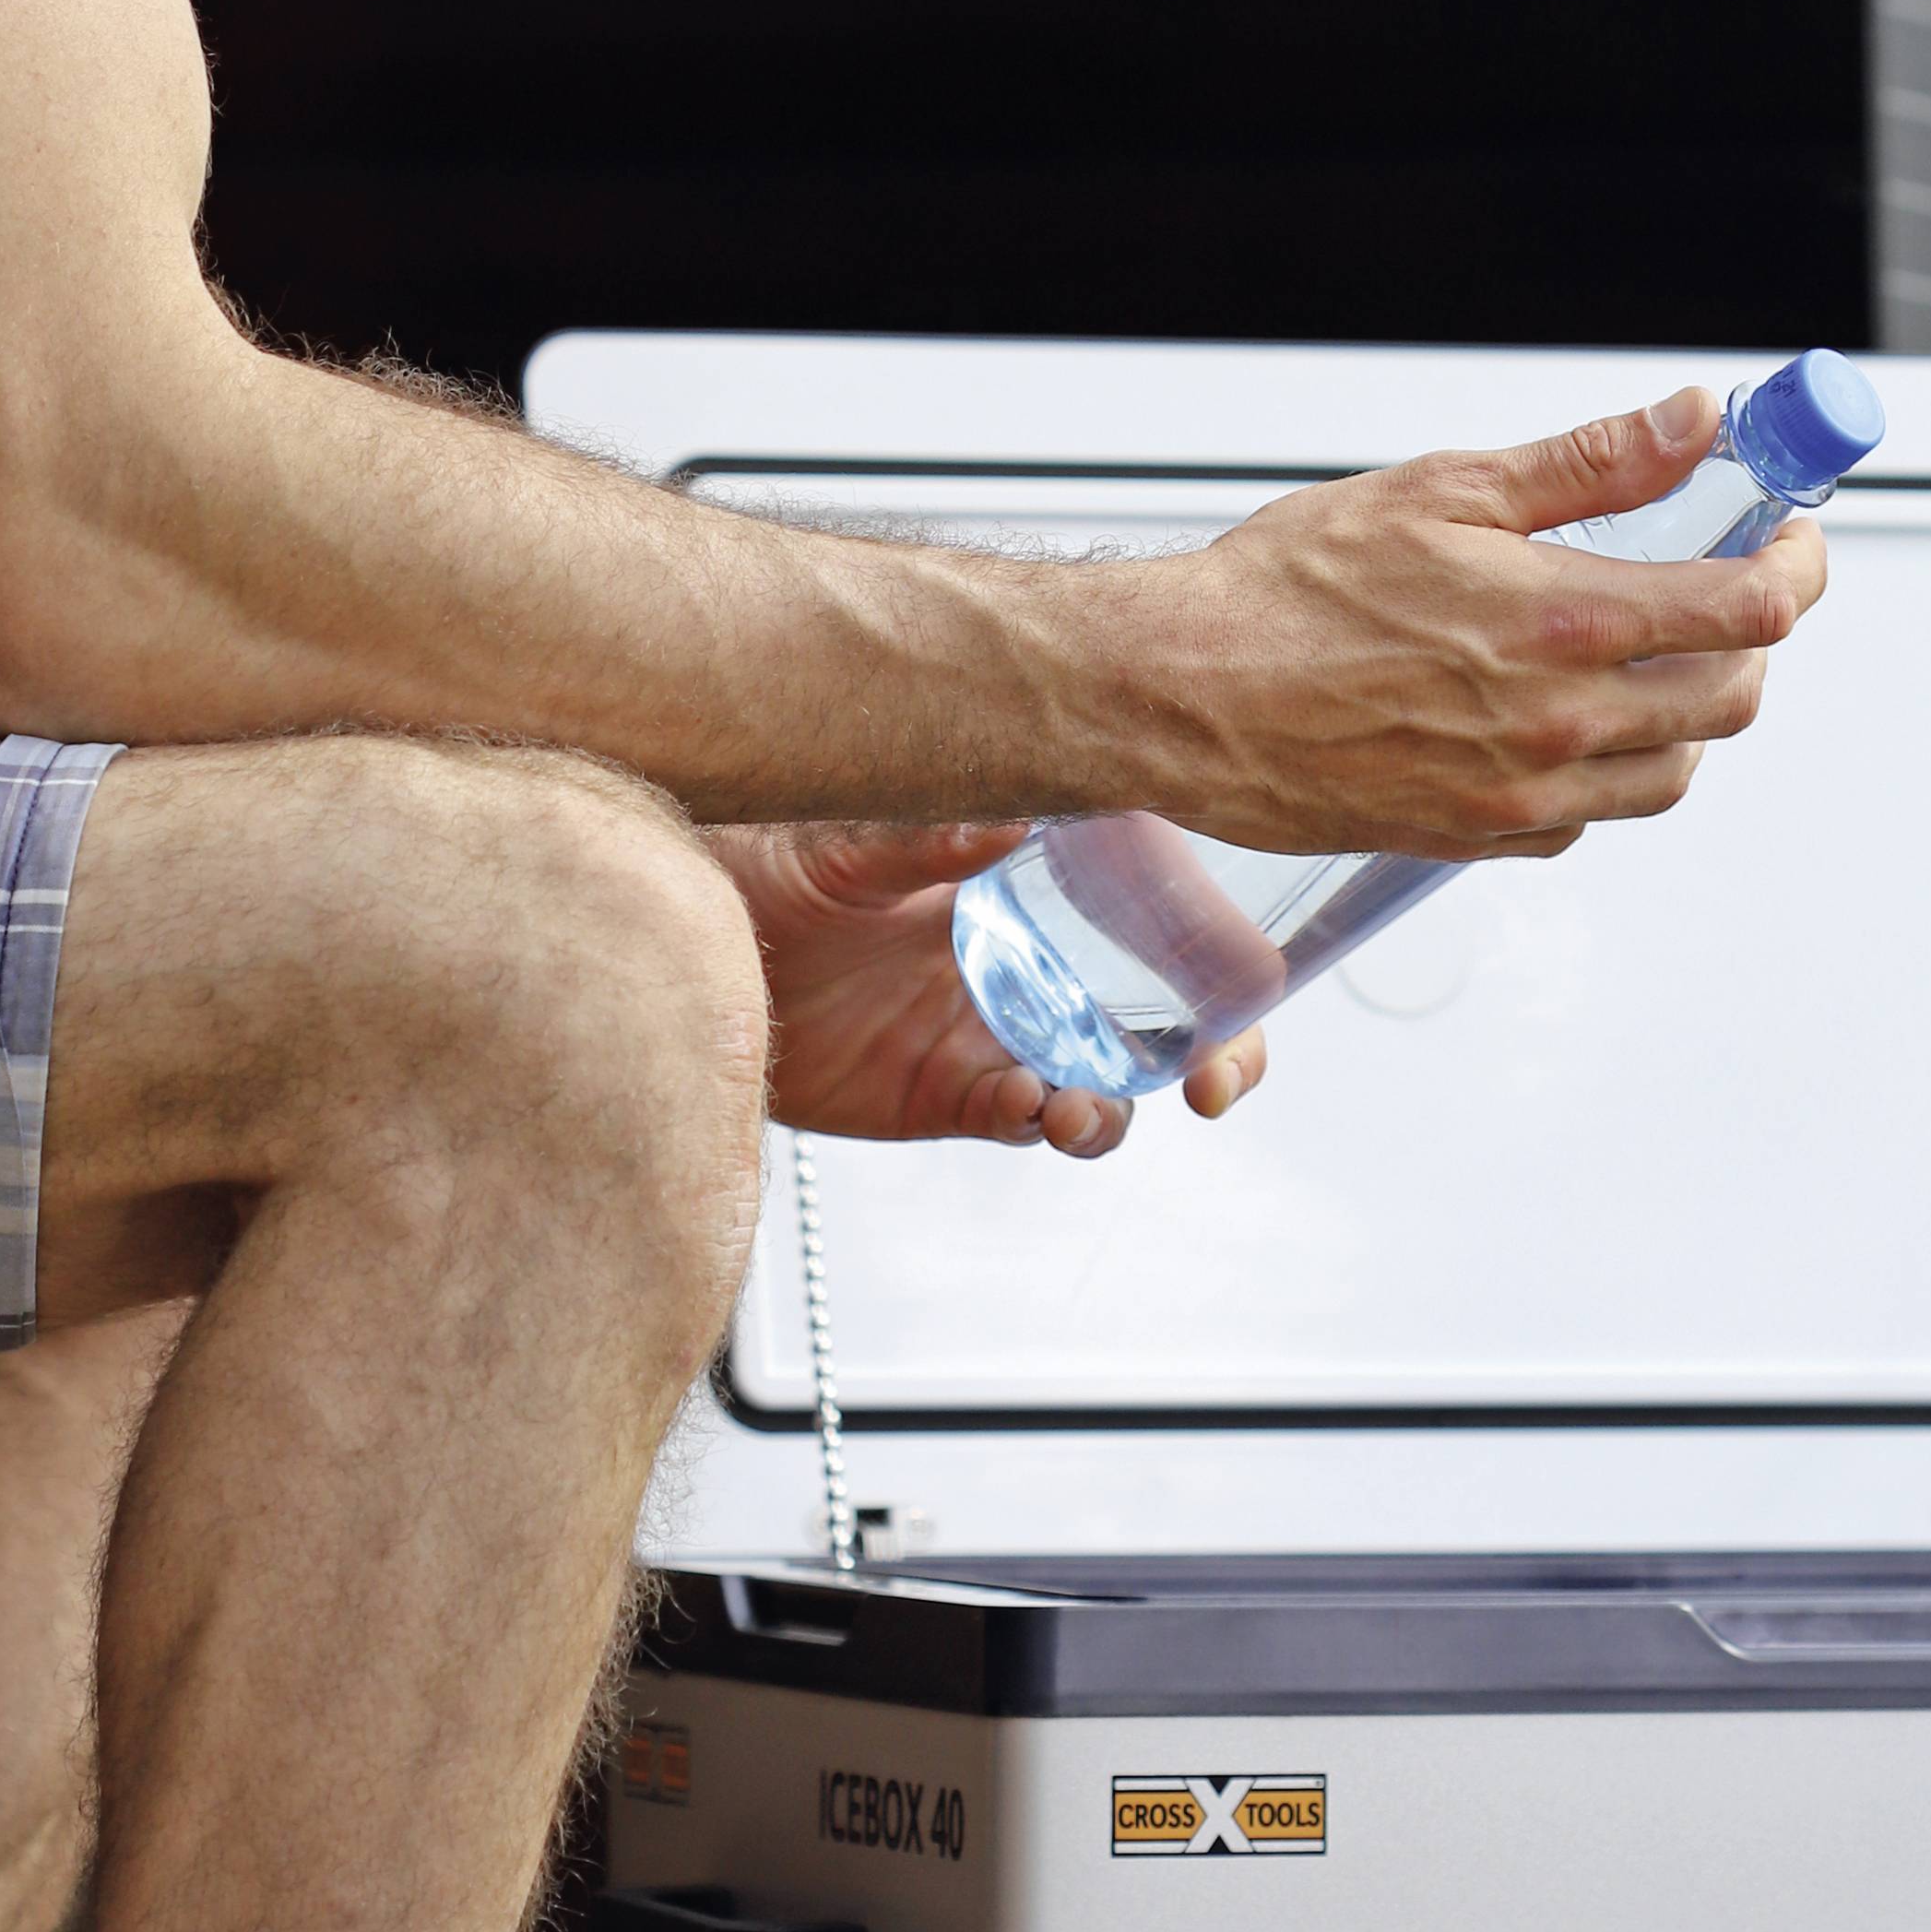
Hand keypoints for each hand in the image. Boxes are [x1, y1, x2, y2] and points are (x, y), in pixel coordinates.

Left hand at [717, 821, 1268, 1158]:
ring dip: (1113, 1103)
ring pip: (1101, 1081)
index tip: (1244, 998)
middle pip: (1163, 1014)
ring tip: (1078, 1107)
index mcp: (1043, 877)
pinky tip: (1020, 1106)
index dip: (1225, 960)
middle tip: (1209, 1085)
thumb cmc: (770, 854)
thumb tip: (1024, 812)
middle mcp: (1037, 954)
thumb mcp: (855, 832)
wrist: (686, 939)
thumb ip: (937, 831)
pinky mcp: (948, 1090)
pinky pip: (1021, 1116)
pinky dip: (1037, 1119)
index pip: (1167, 913)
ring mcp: (998, 1027)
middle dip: (1208, 1055)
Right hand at [1106, 390, 1826, 855]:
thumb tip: (1693, 422)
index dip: (1792, 567)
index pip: (1749, 611)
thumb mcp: (1445, 490)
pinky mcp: (1478, 838)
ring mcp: (1521, 794)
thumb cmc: (1287, 589)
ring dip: (1689, 710)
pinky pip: (1590, 814)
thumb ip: (1589, 465)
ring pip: (1672, 771)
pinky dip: (1608, 767)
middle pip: (1731, 698)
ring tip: (1650, 651)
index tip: (1786, 538)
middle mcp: (1557, 724)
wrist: (1183, 692)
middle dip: (1750, 636)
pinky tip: (1565, 714)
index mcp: (1562, 624)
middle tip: (1721, 585)